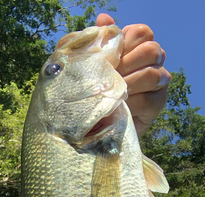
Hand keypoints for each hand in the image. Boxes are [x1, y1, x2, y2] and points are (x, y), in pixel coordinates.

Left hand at [97, 14, 170, 136]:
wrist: (99, 122)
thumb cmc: (96, 89)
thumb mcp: (93, 65)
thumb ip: (99, 42)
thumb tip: (103, 18)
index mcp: (138, 46)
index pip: (142, 33)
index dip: (126, 43)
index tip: (109, 58)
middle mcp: (153, 61)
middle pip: (151, 50)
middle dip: (127, 64)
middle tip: (109, 77)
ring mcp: (159, 82)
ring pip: (152, 74)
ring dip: (128, 83)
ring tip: (111, 93)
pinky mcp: (157, 103)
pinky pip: (147, 99)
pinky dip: (130, 102)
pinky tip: (116, 106)